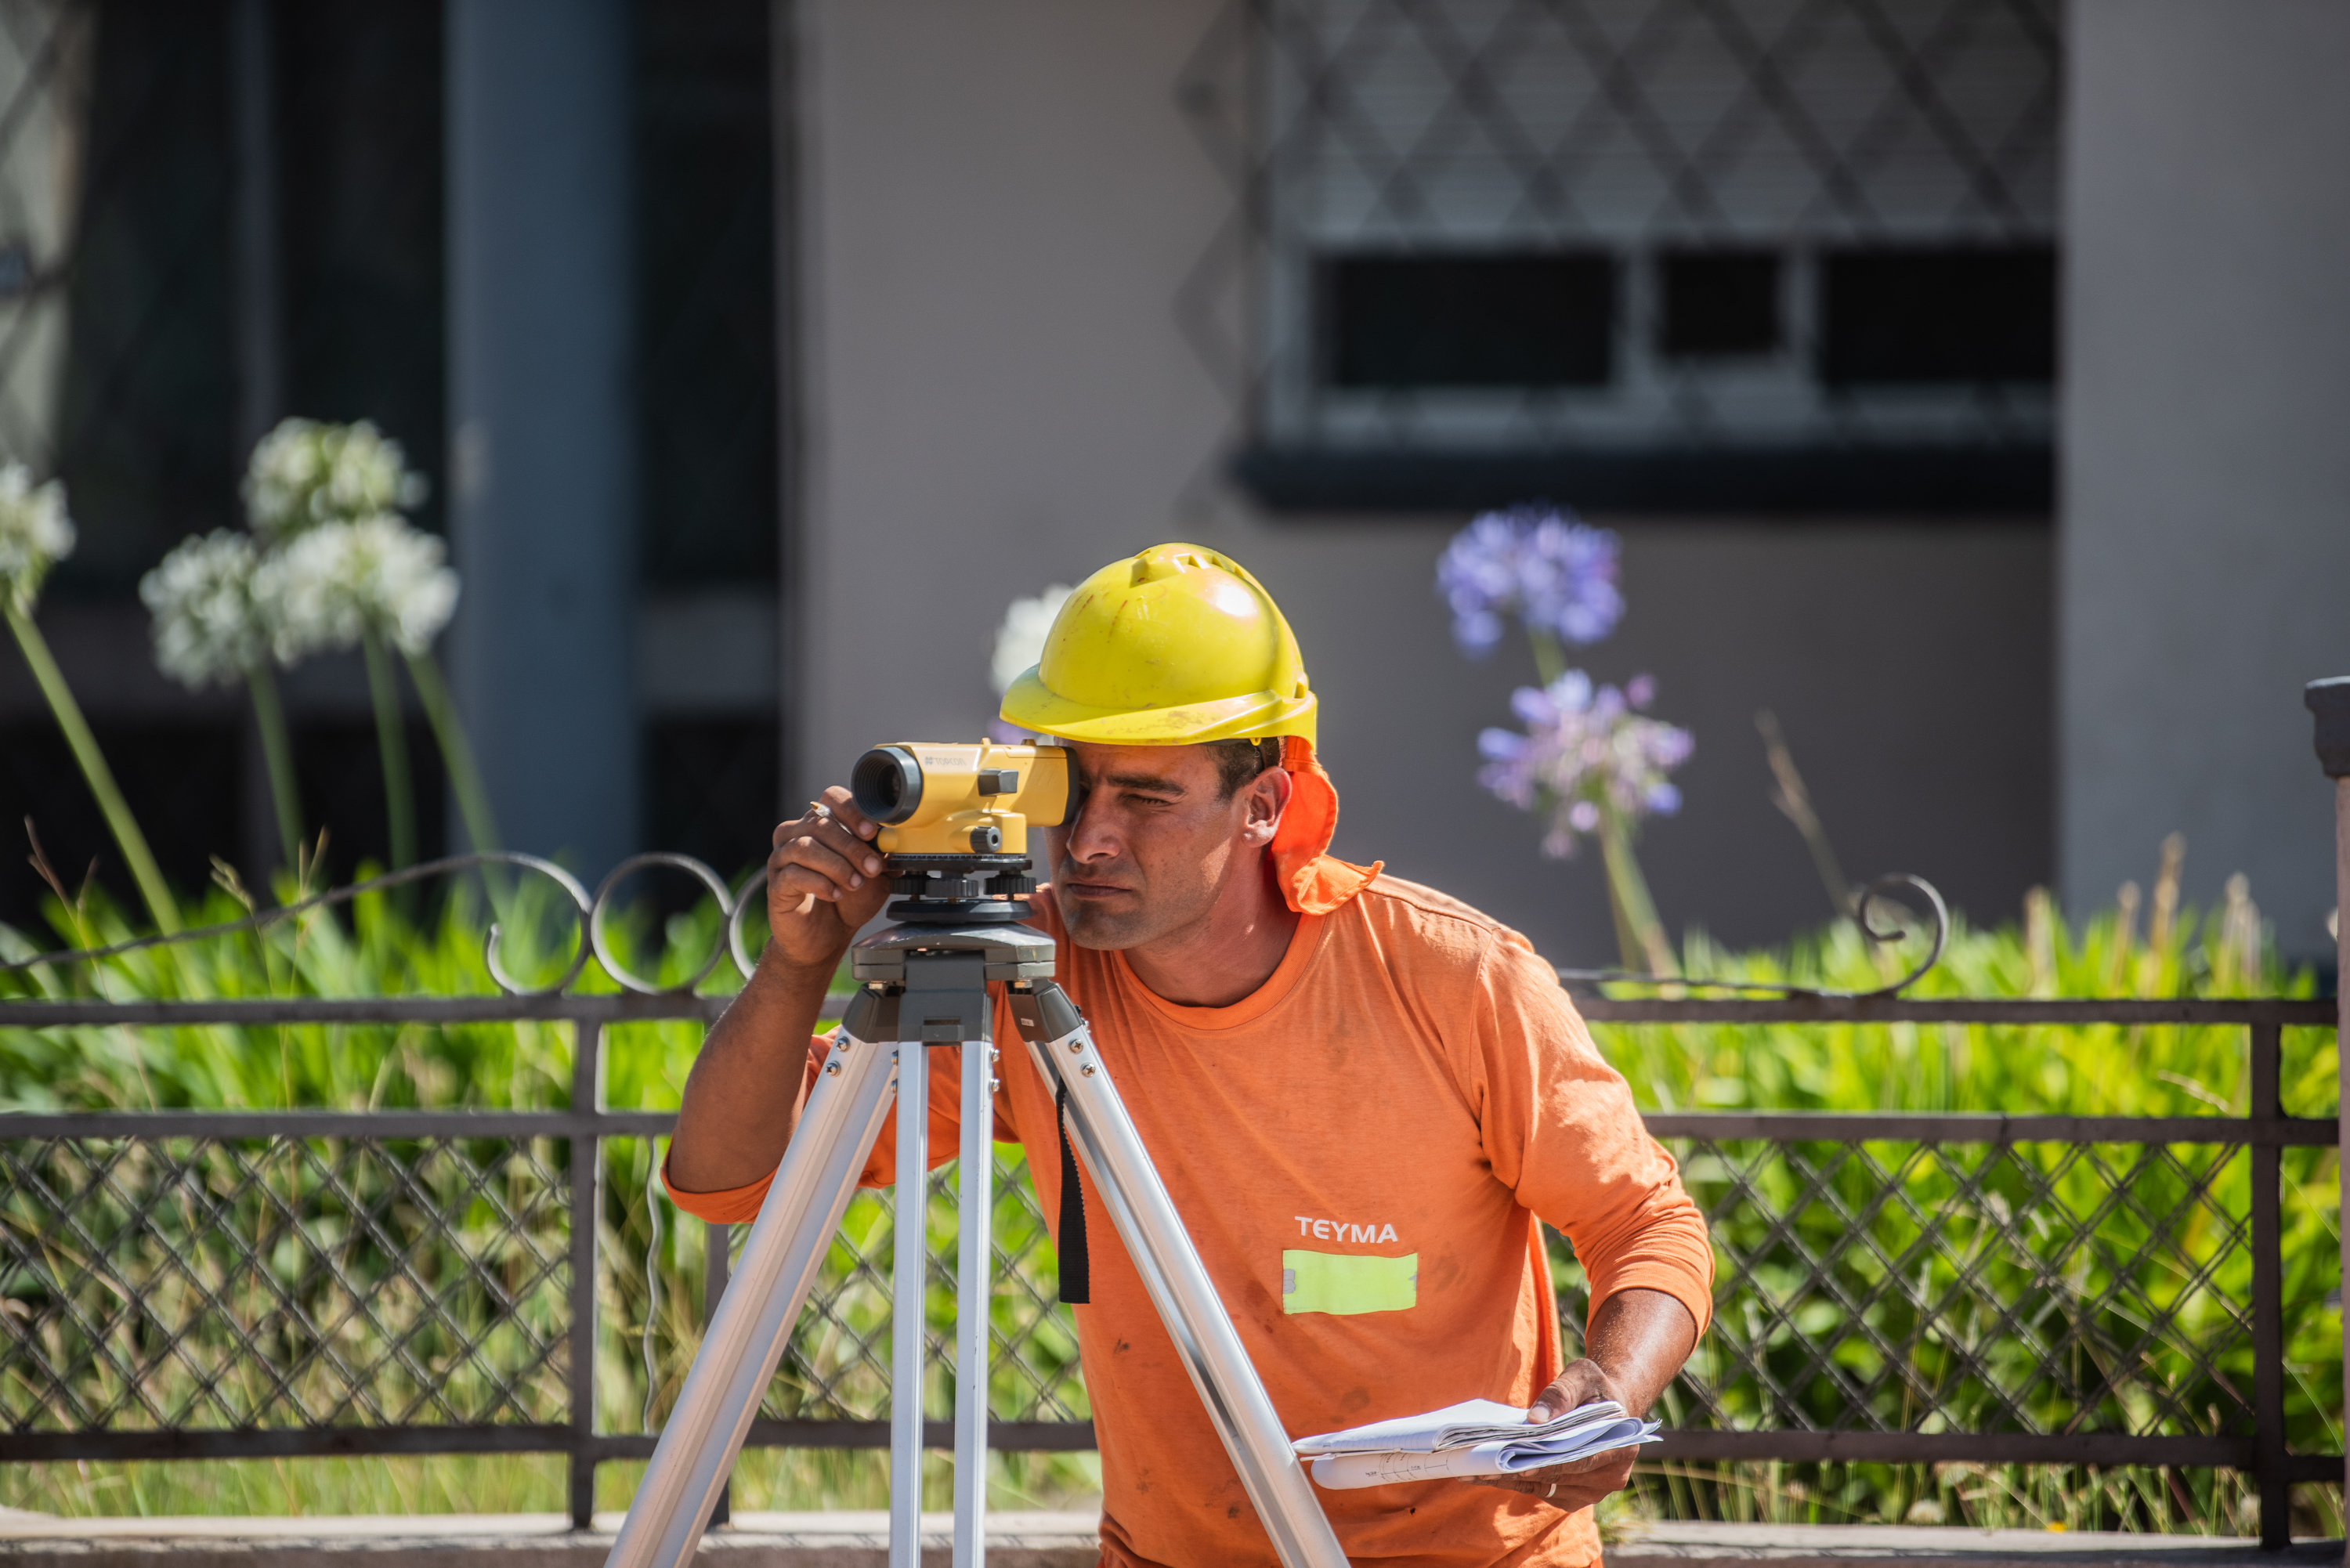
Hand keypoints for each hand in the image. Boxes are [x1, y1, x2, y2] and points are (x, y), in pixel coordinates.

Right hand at [763, 787, 892, 968]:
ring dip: (837, 865)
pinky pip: (793, 874)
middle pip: (820, 824)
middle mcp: (797, 834)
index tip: (871, 832)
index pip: (831, 797)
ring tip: (855, 884)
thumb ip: (881, 854)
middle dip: (852, 846)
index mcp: (821, 823)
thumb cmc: (850, 900)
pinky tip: (834, 894)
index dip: (851, 810)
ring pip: (804, 847)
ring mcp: (782, 858)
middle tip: (872, 867)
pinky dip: (819, 883)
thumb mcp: (874, 874)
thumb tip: (893, 838)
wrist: (827, 937)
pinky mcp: (776, 884)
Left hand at [1469, 1359, 1635, 1510]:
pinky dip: (1515, 1482)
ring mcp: (1591, 1492)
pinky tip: (1488, 1474)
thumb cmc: (1595, 1388)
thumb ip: (1561, 1393)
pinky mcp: (1572, 1496)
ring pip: (1546, 1487)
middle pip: (1560, 1477)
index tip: (1520, 1465)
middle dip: (1521, 1471)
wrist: (1607, 1408)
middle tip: (1483, 1468)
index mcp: (1620, 1449)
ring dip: (1511, 1480)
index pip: (1581, 1460)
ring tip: (1475, 1472)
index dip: (1551, 1463)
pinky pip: (1541, 1490)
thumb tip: (1535, 1418)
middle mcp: (1609, 1478)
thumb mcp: (1583, 1376)